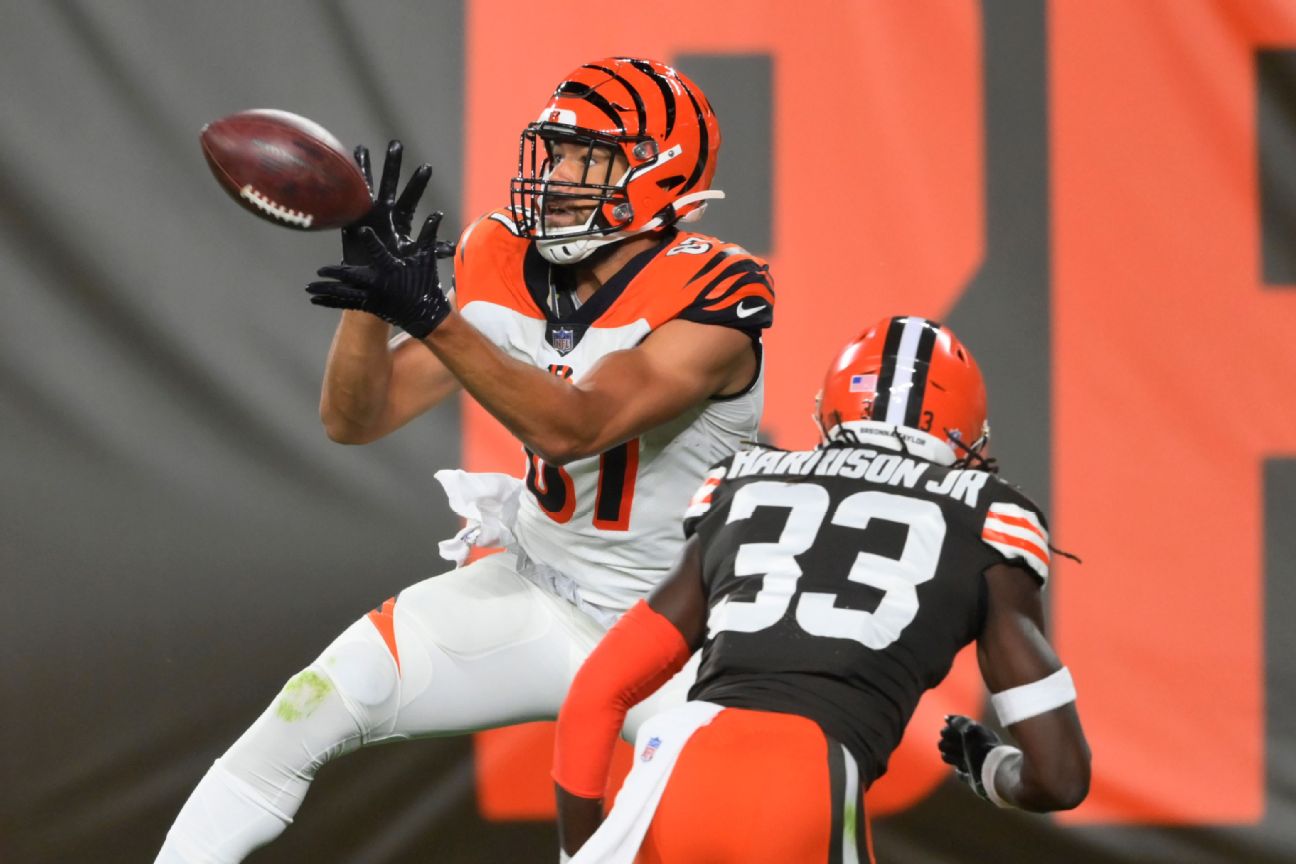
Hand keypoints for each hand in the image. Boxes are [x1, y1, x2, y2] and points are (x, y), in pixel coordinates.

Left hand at [308, 214, 450, 337]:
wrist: (426, 315)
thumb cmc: (425, 283)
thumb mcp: (426, 258)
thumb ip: (427, 236)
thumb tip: (436, 214)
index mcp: (392, 269)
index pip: (381, 252)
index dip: (372, 241)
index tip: (363, 231)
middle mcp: (379, 283)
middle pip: (352, 277)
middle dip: (335, 273)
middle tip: (320, 270)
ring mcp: (372, 297)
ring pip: (344, 293)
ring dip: (326, 290)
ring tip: (309, 288)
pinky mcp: (369, 306)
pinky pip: (345, 303)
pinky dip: (329, 301)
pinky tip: (315, 299)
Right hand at [342, 140, 439, 263]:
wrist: (371, 279)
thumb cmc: (394, 267)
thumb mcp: (413, 256)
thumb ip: (429, 248)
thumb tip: (451, 249)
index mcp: (401, 218)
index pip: (411, 196)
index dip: (417, 183)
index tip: (426, 166)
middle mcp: (386, 211)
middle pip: (390, 183)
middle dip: (392, 165)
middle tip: (396, 144)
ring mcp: (368, 211)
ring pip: (367, 185)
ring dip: (365, 167)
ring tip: (362, 149)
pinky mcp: (353, 218)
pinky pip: (349, 198)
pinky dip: (347, 185)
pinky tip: (342, 169)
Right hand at [939, 714, 1002, 801]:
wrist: (995, 772)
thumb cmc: (982, 748)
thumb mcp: (970, 730)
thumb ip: (959, 722)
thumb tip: (948, 718)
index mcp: (976, 736)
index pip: (957, 730)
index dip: (948, 730)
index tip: (944, 733)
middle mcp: (976, 749)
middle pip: (954, 744)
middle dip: (947, 744)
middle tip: (945, 745)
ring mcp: (975, 764)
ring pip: (956, 758)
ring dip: (949, 756)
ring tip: (947, 756)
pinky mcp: (974, 778)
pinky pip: (963, 775)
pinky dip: (960, 773)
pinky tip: (959, 770)